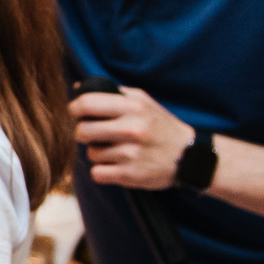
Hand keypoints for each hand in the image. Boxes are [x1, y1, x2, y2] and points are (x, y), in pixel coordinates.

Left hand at [71, 85, 193, 190]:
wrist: (189, 157)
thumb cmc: (160, 126)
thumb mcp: (143, 101)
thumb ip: (113, 93)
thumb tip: (78, 88)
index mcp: (133, 107)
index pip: (87, 104)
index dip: (75, 109)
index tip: (76, 113)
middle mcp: (132, 129)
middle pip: (82, 131)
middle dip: (83, 133)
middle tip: (94, 134)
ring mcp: (130, 154)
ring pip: (91, 154)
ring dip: (98, 153)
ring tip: (116, 150)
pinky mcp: (130, 175)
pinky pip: (97, 173)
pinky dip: (104, 171)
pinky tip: (118, 165)